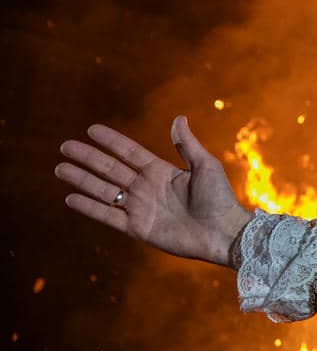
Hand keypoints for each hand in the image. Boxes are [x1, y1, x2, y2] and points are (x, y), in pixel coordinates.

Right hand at [56, 117, 251, 266]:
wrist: (223, 233)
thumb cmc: (220, 199)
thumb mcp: (205, 166)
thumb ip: (187, 145)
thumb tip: (178, 117)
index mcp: (161, 171)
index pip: (129, 152)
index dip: (111, 141)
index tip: (91, 130)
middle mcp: (146, 188)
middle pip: (110, 169)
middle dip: (88, 158)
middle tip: (65, 146)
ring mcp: (140, 208)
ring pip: (104, 191)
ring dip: (82, 180)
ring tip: (60, 168)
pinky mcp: (137, 228)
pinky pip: (108, 216)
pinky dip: (89, 207)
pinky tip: (70, 198)